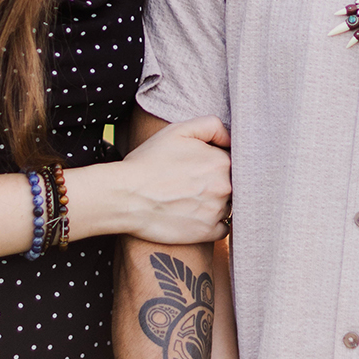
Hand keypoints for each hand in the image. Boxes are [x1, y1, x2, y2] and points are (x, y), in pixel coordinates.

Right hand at [103, 114, 230, 242]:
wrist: (125, 196)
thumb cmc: (148, 161)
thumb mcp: (177, 131)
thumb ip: (211, 126)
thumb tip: (231, 140)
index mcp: (221, 161)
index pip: (233, 161)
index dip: (215, 162)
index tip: (198, 166)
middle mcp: (225, 186)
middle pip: (233, 184)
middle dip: (216, 183)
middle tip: (191, 183)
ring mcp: (217, 211)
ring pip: (228, 206)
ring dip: (214, 203)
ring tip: (189, 199)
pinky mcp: (208, 232)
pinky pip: (222, 228)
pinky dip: (212, 223)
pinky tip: (194, 215)